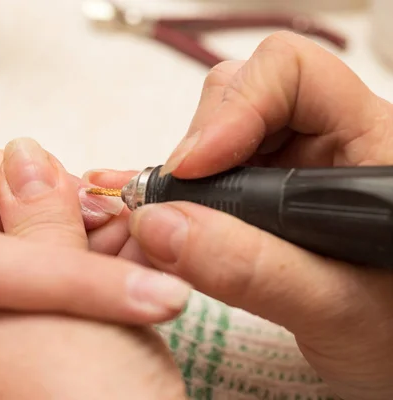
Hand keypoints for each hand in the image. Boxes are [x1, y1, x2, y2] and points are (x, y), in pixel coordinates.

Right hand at [91, 32, 392, 399]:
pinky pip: (205, 175)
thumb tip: (160, 226)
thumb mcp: (332, 308)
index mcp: (367, 141)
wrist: (389, 356)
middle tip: (171, 206)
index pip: (291, 74)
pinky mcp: (258, 197)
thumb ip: (252, 269)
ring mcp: (286, 168)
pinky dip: (175, 196)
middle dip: (196, 146)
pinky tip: (158, 217)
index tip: (193, 169)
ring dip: (180, 176)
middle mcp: (323, 143)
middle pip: (240, 94)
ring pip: (213, 134)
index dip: (234, 108)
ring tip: (164, 221)